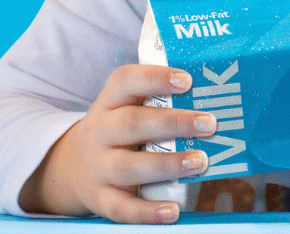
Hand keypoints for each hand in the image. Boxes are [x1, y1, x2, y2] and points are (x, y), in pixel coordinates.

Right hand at [18, 65, 217, 223]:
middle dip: (172, 123)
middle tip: (209, 123)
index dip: (155, 78)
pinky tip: (172, 210)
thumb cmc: (118, 130)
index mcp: (109, 102)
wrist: (74, 167)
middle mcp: (100, 132)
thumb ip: (159, 101)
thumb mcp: (127, 108)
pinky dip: (147, 212)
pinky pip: (122, 207)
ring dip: (167, 164)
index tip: (187, 80)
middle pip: (132, 123)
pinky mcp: (101, 198)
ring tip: (200, 161)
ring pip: (129, 166)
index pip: (126, 81)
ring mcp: (98, 167)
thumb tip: (215, 97)